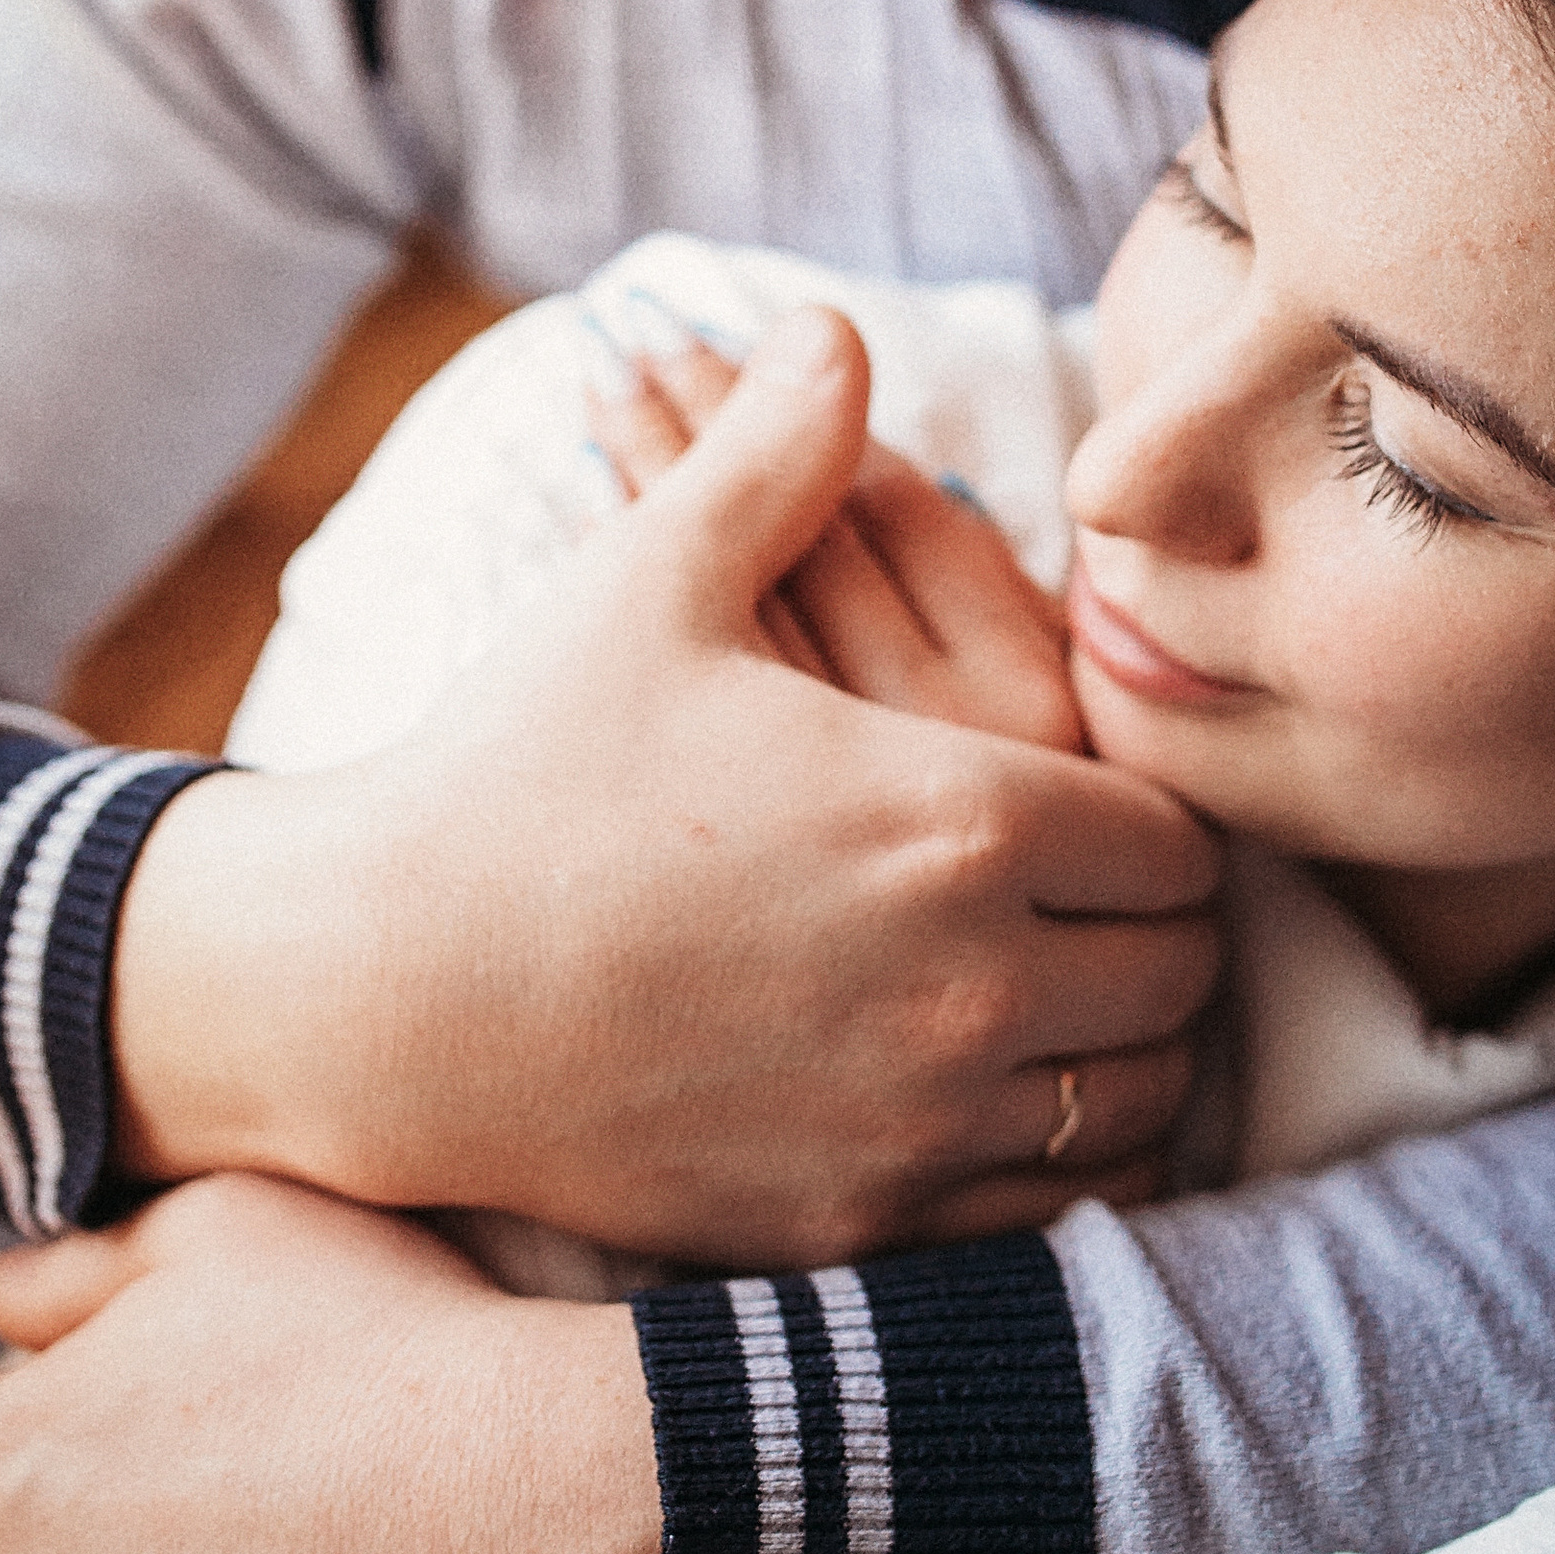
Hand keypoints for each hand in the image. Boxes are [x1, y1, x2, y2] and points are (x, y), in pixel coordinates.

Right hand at [113, 308, 1215, 1258]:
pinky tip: (988, 1110)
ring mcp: (914, 1124)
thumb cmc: (520, 769)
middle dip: (1149, 938)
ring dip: (1114, 1056)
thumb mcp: (651, 582)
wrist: (377, 986)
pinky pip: (1041, 1227)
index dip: (1147, 823)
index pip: (1174, 845)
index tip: (1094, 814)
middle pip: (1177, 980)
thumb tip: (829, 326)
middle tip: (1092, 909)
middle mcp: (969, 984)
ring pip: (1128, 1111)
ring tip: (1056, 1005)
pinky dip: (1047, 1175)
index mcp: (957, 815)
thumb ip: (776, 454)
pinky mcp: (852, 1227)